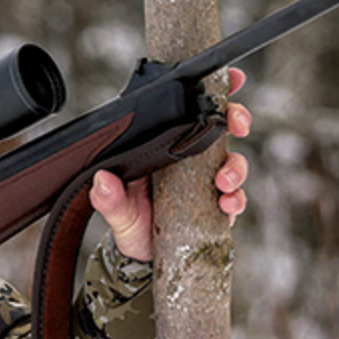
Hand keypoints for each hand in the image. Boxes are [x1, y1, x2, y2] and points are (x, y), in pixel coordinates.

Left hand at [90, 67, 252, 261]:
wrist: (143, 259)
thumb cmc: (129, 222)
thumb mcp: (114, 210)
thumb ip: (108, 198)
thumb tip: (103, 181)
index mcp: (163, 144)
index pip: (187, 109)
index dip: (212, 90)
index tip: (231, 79)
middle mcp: (188, 158)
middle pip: (220, 126)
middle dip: (235, 118)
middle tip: (236, 124)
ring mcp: (205, 181)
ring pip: (233, 161)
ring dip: (235, 167)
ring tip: (223, 181)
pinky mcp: (217, 207)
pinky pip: (235, 197)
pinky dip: (236, 199)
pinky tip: (227, 205)